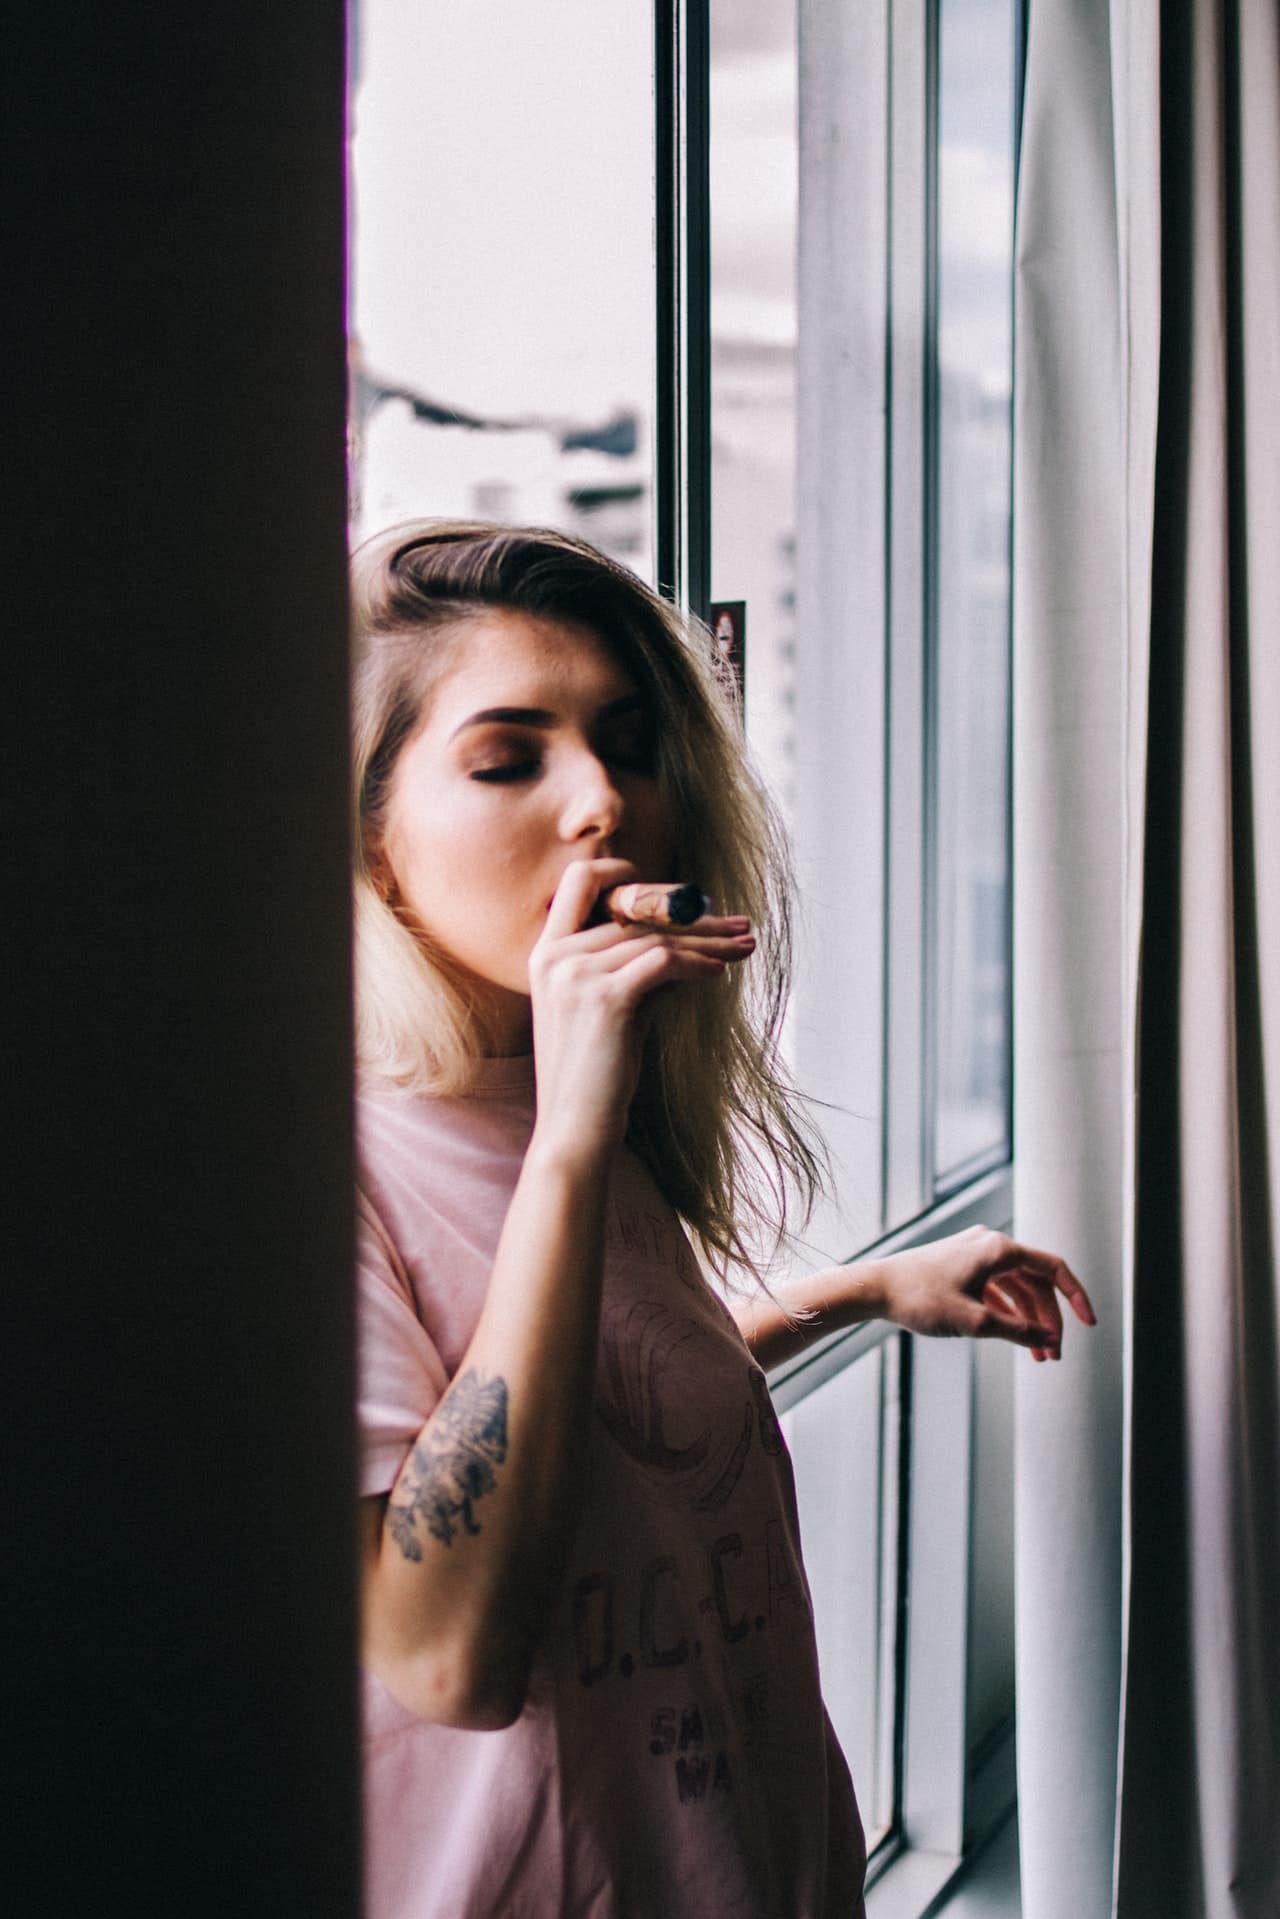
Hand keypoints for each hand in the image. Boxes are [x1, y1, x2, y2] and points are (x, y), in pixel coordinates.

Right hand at [527, 858, 755, 1162]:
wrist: (574, 1128)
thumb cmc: (594, 1074)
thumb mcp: (607, 1009)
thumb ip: (634, 970)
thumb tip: (689, 947)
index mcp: (546, 952)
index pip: (579, 879)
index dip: (623, 873)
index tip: (672, 893)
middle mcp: (555, 955)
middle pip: (637, 911)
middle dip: (695, 916)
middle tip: (739, 923)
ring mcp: (577, 974)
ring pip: (657, 937)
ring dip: (710, 941)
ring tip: (745, 946)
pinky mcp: (606, 998)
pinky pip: (664, 962)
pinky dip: (698, 964)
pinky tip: (720, 973)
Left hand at [875, 1224, 1095, 1360]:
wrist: (876, 1289)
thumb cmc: (920, 1300)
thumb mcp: (975, 1322)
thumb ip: (1018, 1331)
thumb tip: (1049, 1339)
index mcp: (999, 1249)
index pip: (1053, 1269)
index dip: (1076, 1297)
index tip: (1089, 1324)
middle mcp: (991, 1245)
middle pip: (1036, 1283)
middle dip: (1049, 1320)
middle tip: (1053, 1355)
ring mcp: (975, 1255)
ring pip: (1017, 1289)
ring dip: (1030, 1321)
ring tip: (1039, 1356)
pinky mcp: (962, 1268)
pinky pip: (998, 1290)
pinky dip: (1010, 1314)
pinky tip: (1018, 1340)